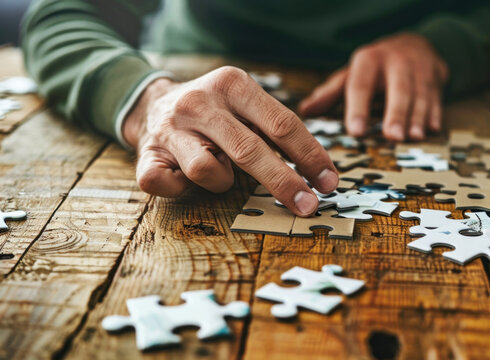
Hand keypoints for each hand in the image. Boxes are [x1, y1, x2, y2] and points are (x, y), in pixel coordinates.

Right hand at [123, 67, 338, 215]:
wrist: (154, 104)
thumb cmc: (216, 112)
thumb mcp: (246, 104)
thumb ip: (277, 129)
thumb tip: (321, 172)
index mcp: (233, 85)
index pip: (281, 123)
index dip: (310, 156)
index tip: (329, 181)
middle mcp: (201, 103)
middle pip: (250, 150)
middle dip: (285, 183)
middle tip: (309, 205)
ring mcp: (170, 128)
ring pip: (207, 170)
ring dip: (222, 181)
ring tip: (219, 170)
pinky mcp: (146, 153)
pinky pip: (165, 184)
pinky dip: (179, 189)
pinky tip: (183, 179)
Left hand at [299, 33, 448, 140]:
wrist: (414, 45)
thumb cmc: (375, 67)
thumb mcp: (351, 74)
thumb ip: (330, 93)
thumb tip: (305, 110)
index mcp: (369, 61)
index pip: (361, 85)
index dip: (358, 108)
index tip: (356, 131)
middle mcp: (396, 62)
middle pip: (398, 88)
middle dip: (396, 113)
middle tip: (392, 137)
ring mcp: (419, 70)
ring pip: (420, 94)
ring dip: (417, 117)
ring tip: (413, 137)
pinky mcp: (436, 79)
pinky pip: (437, 97)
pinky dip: (435, 114)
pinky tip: (432, 130)